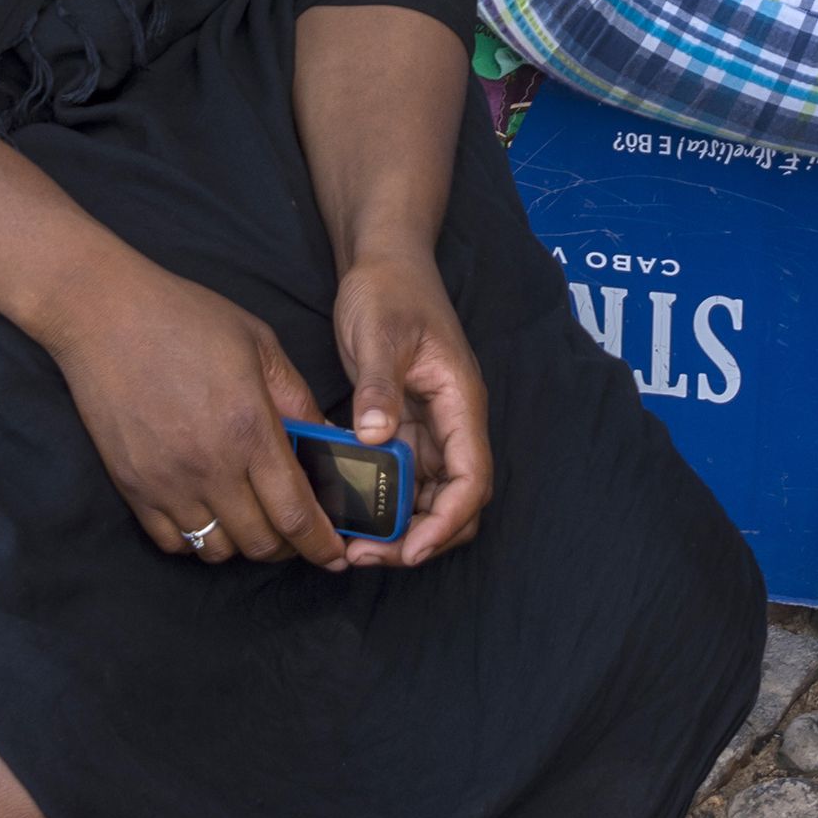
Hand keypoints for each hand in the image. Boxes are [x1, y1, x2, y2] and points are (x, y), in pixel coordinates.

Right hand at [46, 258, 345, 570]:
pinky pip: (172, 542)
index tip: (335, 554)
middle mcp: (209, 466)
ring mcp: (166, 482)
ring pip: (216, 549)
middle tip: (295, 531)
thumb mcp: (260, 345)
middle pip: (260, 542)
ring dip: (242, 541)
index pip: (295, 512)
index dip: (320, 544)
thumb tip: (330, 441)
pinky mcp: (132, 487)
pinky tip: (207, 513)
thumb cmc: (186, 318)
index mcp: (249, 428)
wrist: (104, 314)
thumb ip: (298, 399)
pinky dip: (196, 539)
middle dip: (287, 546)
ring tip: (250, 517)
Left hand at [332, 253, 492, 567]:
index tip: (409, 550)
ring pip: (428, 499)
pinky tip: (346, 512)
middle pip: (454, 503)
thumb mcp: (378, 333)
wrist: (384, 262)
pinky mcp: (405, 427)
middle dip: (419, 539)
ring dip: (399, 529)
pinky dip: (382, 503)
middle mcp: (452, 424)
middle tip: (367, 556)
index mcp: (460, 403)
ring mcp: (430, 428)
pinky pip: (402, 480)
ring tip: (353, 545)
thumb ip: (379, 386)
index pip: (471, 479)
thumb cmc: (389, 290)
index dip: (446, 522)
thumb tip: (376, 438)